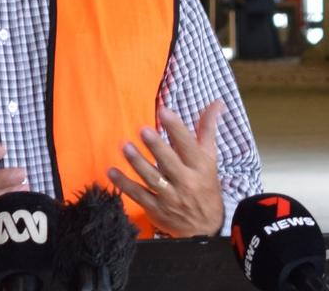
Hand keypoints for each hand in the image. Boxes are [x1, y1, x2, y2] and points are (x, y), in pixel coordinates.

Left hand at [107, 100, 226, 236]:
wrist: (206, 227)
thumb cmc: (205, 184)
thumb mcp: (209, 158)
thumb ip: (207, 129)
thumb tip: (216, 102)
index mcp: (200, 167)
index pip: (188, 145)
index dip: (176, 128)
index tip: (164, 111)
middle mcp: (186, 182)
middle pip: (170, 162)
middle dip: (157, 146)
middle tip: (143, 129)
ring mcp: (170, 197)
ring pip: (152, 178)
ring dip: (137, 162)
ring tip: (125, 146)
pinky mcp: (156, 209)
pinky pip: (138, 195)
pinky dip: (124, 184)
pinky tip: (111, 171)